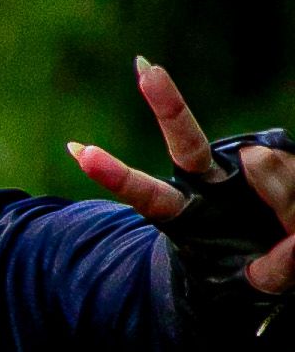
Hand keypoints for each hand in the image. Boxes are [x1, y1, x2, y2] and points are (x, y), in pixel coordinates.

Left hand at [69, 57, 294, 295]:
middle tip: (147, 70)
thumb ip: (275, 265)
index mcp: (185, 215)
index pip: (146, 195)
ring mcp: (239, 165)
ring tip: (288, 229)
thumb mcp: (262, 281)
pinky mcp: (272, 152)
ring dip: (285, 202)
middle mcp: (206, 183)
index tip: (79, 151)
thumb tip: (289, 227)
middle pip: (186, 143)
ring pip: (265, 165)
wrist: (284, 250)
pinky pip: (291, 165)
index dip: (116, 176)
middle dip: (167, 105)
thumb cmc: (261, 267)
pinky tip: (292, 216)